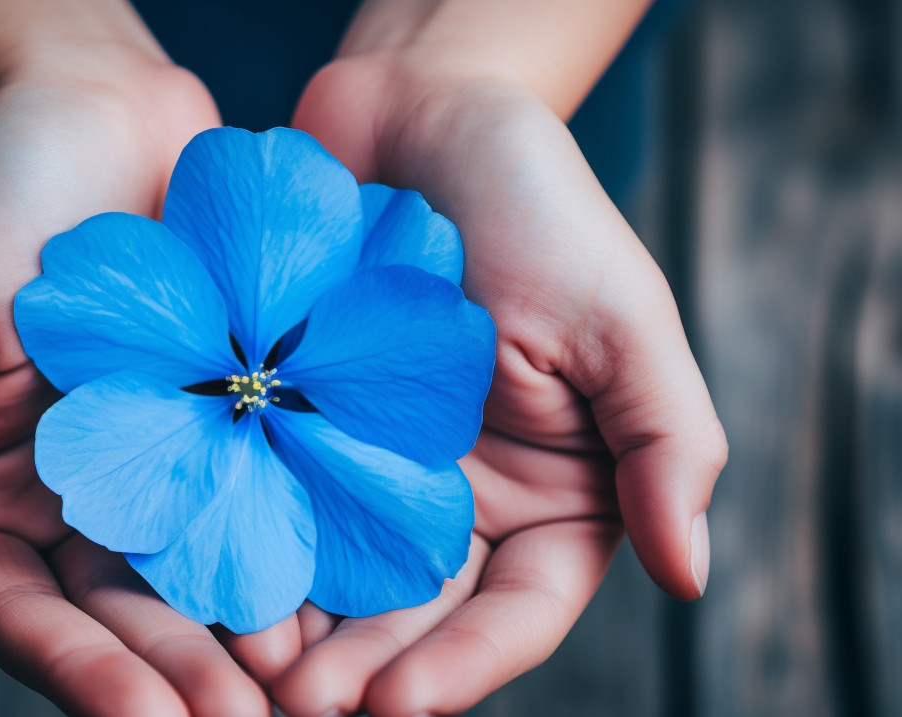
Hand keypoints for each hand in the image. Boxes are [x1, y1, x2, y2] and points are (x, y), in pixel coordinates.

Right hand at [0, 63, 296, 715]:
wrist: (100, 110)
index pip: (34, 614)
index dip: (90, 674)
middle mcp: (85, 495)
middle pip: (128, 619)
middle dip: (184, 677)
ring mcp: (165, 462)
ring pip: (203, 578)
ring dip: (246, 641)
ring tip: (302, 690)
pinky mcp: (236, 419)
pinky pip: (263, 497)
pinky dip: (293, 550)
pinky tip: (336, 597)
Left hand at [270, 60, 727, 716]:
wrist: (422, 117)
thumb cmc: (537, 207)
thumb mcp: (620, 320)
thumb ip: (664, 445)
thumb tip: (692, 573)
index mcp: (552, 491)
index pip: (517, 608)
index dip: (464, 665)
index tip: (400, 703)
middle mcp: (459, 495)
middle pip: (415, 614)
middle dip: (362, 667)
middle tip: (299, 703)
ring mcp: (372, 463)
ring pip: (336, 575)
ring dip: (297, 629)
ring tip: (249, 670)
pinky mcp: (296, 422)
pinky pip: (271, 499)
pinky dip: (247, 543)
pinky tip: (209, 581)